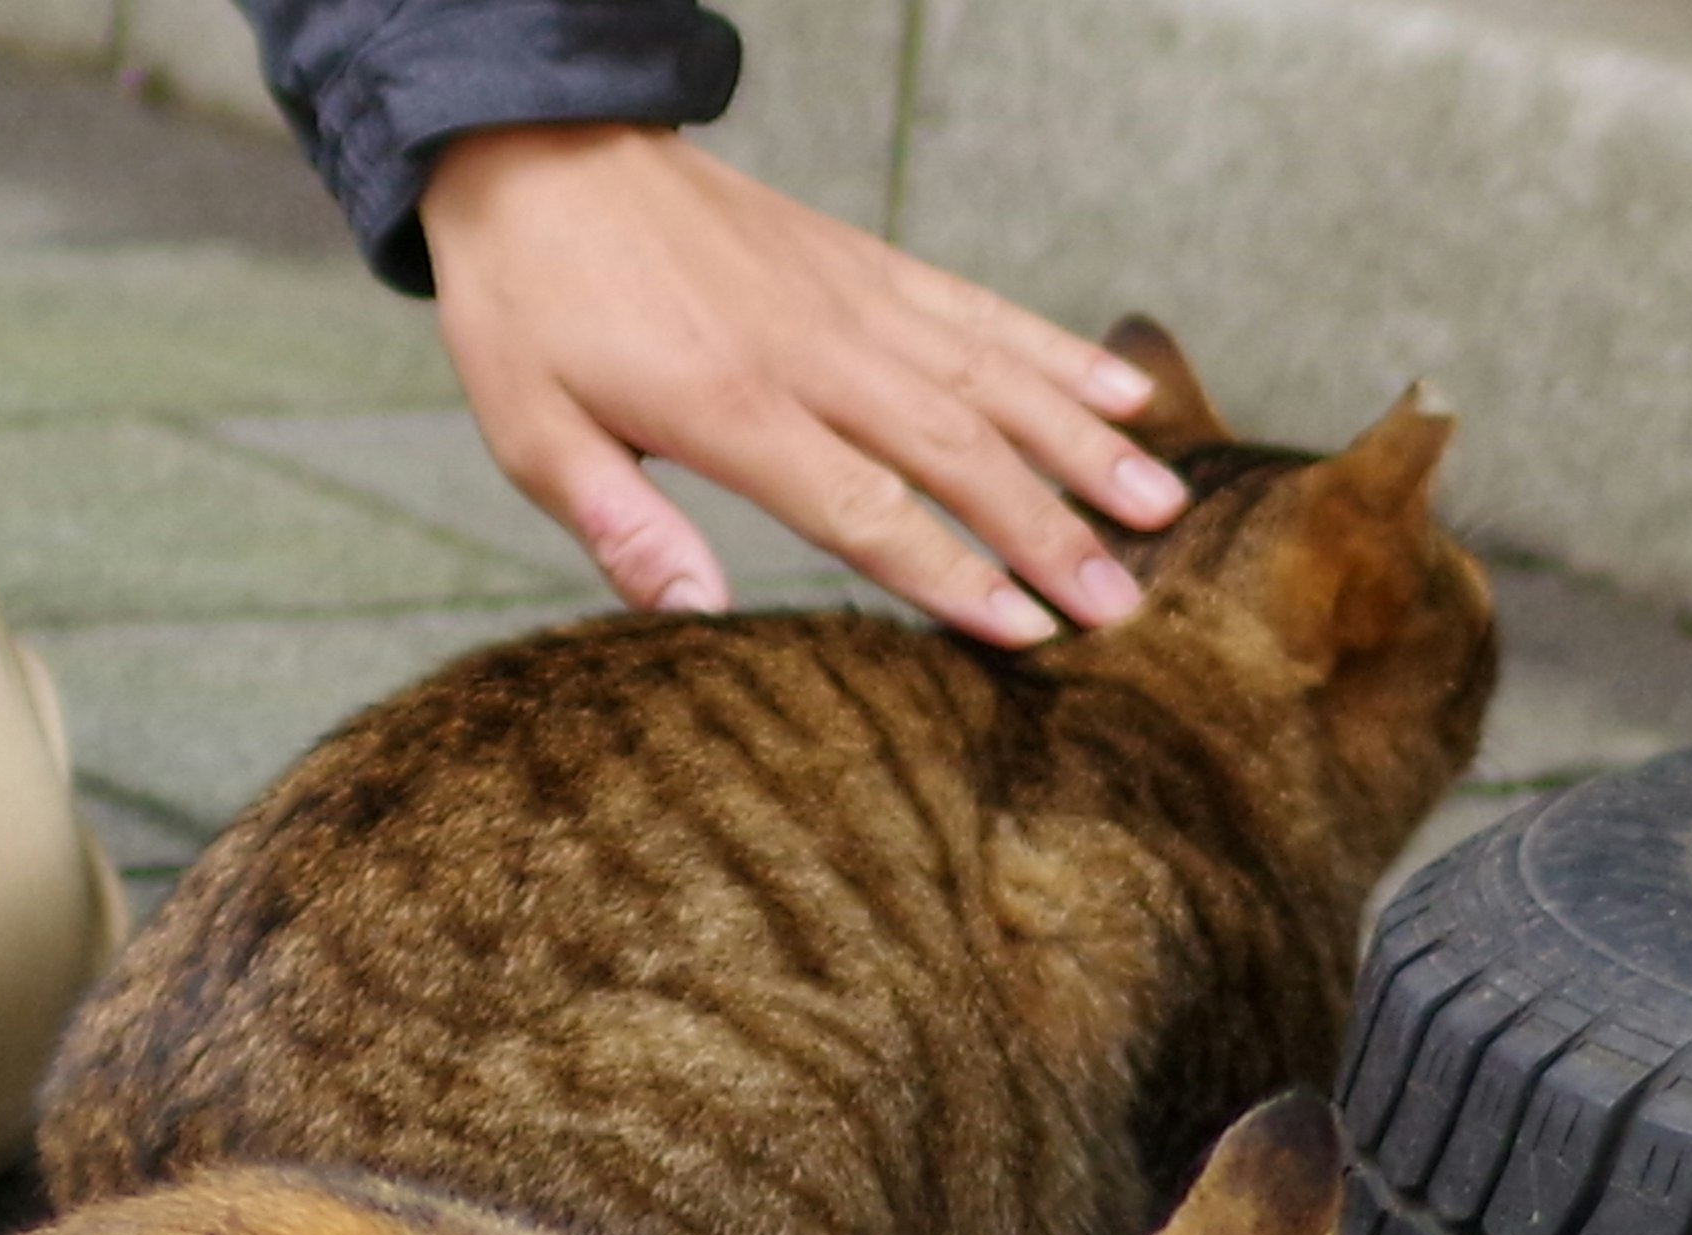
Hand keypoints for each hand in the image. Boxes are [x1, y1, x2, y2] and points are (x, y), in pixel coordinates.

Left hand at [415, 123, 1189, 645]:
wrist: (537, 145)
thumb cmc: (529, 301)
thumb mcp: (531, 428)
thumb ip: (620, 525)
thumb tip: (692, 616)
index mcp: (731, 405)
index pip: (865, 509)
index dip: (952, 575)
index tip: (1028, 634)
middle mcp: (812, 350)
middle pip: (956, 452)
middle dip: (1049, 533)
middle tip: (1125, 604)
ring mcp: (851, 300)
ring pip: (992, 378)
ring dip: (1083, 446)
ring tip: (1162, 506)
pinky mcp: (866, 265)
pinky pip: (978, 311)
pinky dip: (1056, 351)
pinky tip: (1123, 392)